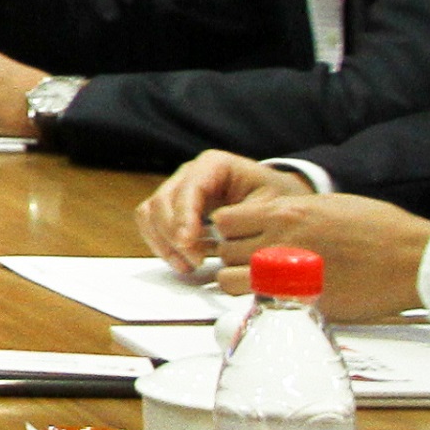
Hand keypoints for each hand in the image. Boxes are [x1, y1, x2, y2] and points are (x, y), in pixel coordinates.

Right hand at [139, 151, 299, 273]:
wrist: (278, 197)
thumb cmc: (277, 198)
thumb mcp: (272, 204)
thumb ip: (247, 218)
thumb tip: (221, 234)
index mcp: (213, 165)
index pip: (188, 188)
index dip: (183, 216)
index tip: (188, 243)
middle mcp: (189, 173)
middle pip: (162, 201)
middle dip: (172, 235)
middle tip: (194, 261)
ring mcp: (177, 189)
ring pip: (150, 213)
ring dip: (162, 242)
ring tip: (187, 265)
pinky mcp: (173, 208)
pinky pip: (151, 223)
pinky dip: (160, 244)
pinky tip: (181, 261)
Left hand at [197, 174, 429, 316]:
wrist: (412, 259)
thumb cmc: (380, 229)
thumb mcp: (328, 205)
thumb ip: (292, 213)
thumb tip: (271, 218)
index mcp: (284, 213)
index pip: (225, 220)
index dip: (230, 230)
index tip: (242, 236)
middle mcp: (278, 241)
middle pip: (224, 251)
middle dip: (234, 256)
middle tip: (253, 261)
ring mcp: (285, 274)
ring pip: (230, 280)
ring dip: (241, 282)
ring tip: (263, 282)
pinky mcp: (300, 302)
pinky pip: (257, 304)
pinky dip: (261, 302)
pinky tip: (280, 297)